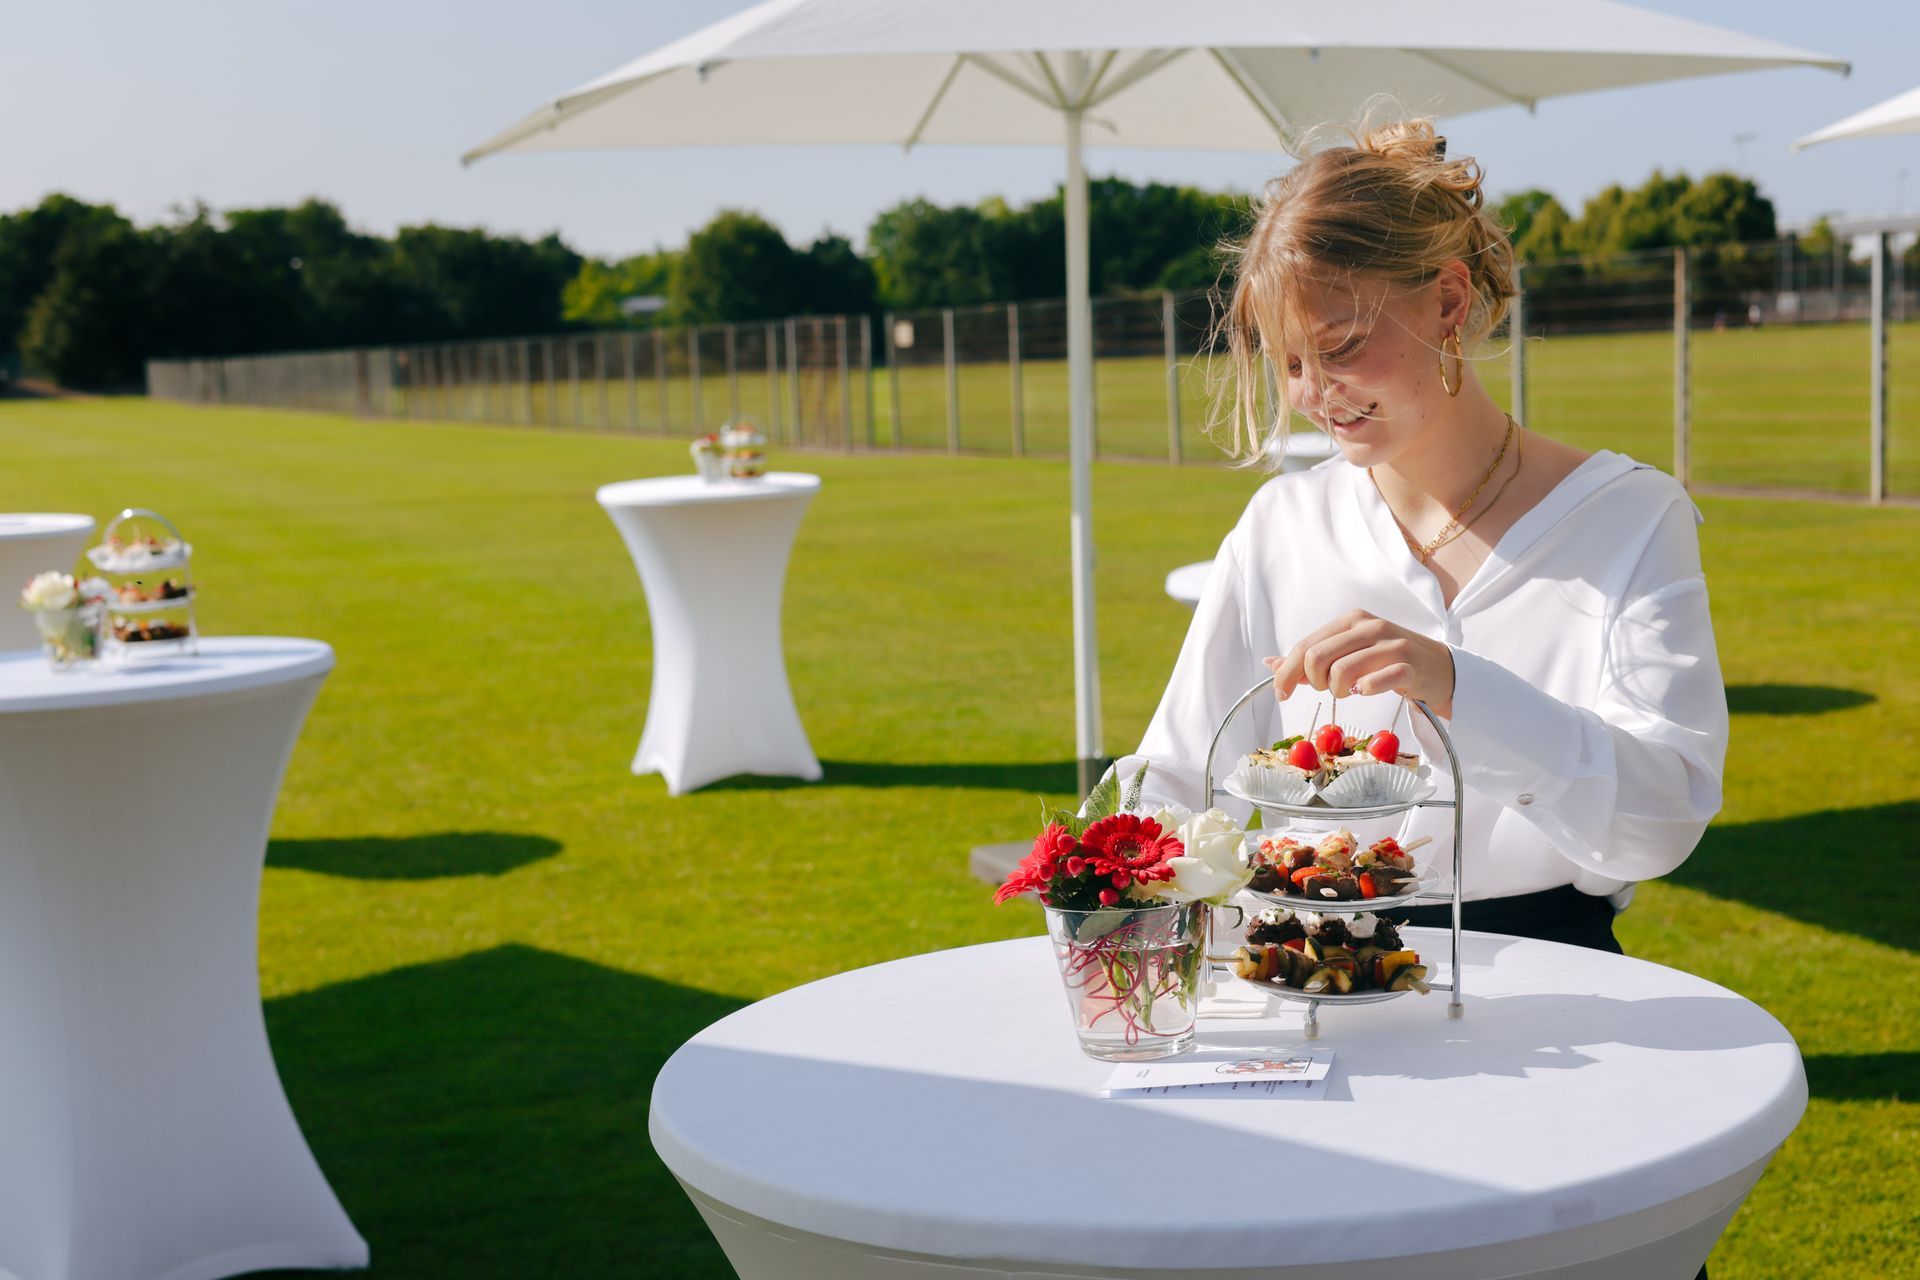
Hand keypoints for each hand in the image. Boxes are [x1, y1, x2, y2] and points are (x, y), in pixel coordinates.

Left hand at [1265, 611, 1455, 718]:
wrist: (1439, 668)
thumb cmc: (1388, 660)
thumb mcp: (1349, 651)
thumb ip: (1312, 657)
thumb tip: (1271, 664)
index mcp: (1351, 619)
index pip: (1305, 646)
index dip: (1286, 673)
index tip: (1281, 693)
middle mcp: (1369, 627)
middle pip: (1317, 658)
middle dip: (1312, 682)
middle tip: (1324, 690)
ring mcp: (1391, 645)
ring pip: (1341, 672)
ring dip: (1337, 690)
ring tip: (1349, 691)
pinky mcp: (1409, 667)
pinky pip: (1373, 683)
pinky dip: (1364, 691)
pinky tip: (1366, 691)